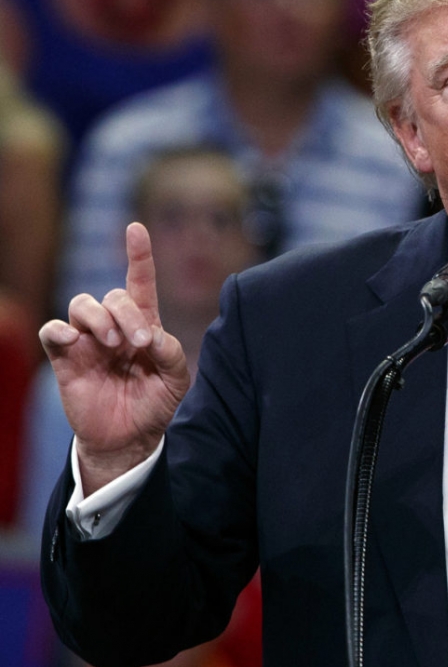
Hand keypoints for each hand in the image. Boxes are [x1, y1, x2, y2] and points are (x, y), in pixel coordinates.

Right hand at [39, 223, 189, 494]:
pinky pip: (53, 331)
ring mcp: (88, 340)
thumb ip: (171, 354)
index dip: (138, 255)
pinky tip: (73, 342)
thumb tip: (153, 335)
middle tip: (139, 343)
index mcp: (144, 324)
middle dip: (127, 313)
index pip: (140, 282)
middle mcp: (114, 326)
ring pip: (82, 304)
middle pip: (112, 295)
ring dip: (100, 319)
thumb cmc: (155, 403)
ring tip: (114, 345)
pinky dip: (60, 330)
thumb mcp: (176, 379)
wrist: (130, 438)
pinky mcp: (66, 358)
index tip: (136, 229)